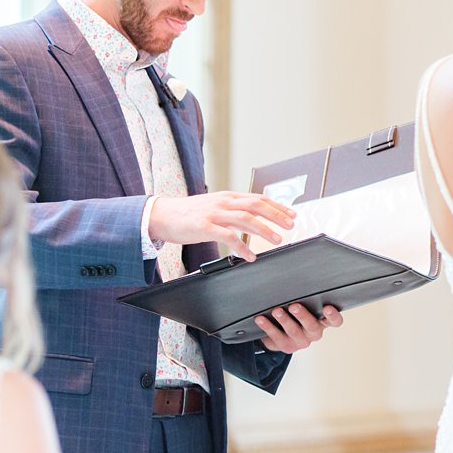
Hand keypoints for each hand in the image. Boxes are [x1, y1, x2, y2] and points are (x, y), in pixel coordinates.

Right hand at [148, 192, 296, 261]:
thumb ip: (233, 211)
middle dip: (277, 215)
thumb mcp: (215, 206)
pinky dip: (242, 247)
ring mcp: (214, 213)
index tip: (292, 214)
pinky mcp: (204, 227)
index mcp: (228, 196)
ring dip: (264, 230)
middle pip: (256, 205)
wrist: (161, 215)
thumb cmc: (189, 213)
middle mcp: (224, 202)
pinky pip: (228, 237)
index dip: (277, 206)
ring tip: (277, 240)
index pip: (258, 198)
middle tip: (291, 225)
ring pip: (246, 219)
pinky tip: (249, 255)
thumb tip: (255, 219)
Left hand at [254, 302, 342, 352]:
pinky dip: (268, 326)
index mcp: (323, 322)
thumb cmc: (296, 314)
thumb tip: (294, 276)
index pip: (335, 321)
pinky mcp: (287, 347)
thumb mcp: (305, 305)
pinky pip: (276, 337)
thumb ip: (307, 296)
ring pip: (294, 331)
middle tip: (294, 306)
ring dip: (284, 320)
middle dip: (303, 316)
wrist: (281, 334)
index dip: (333, 316)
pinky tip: (261, 319)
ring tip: (276, 311)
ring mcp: (301, 341)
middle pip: (312, 326)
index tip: (327, 308)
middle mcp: (314, 333)